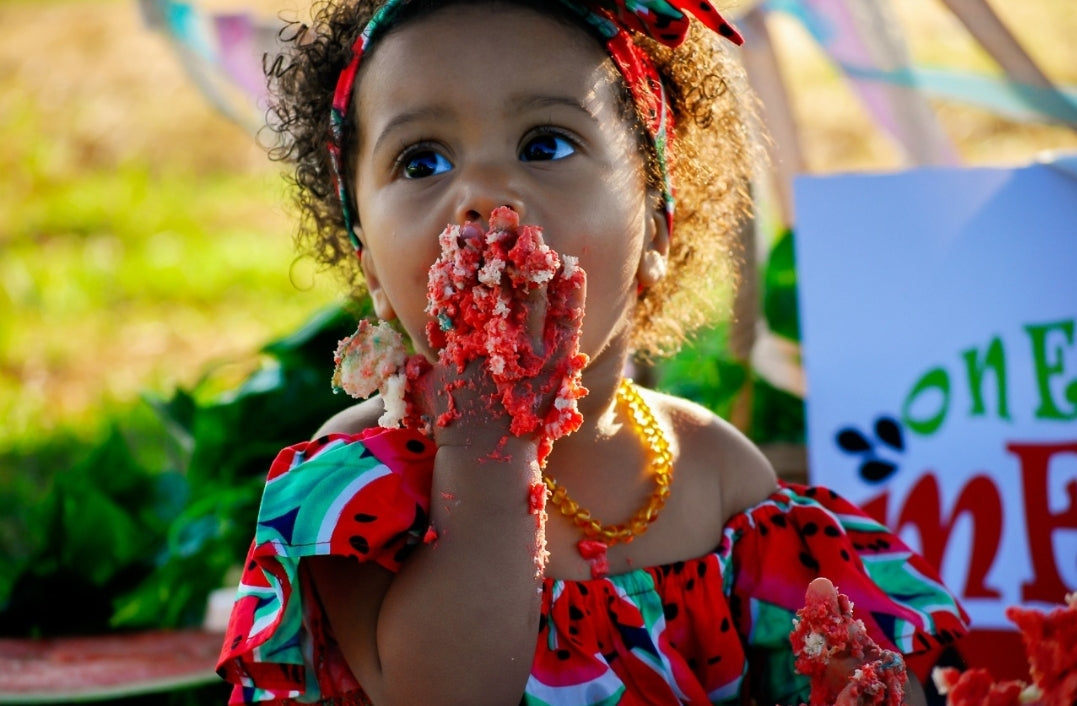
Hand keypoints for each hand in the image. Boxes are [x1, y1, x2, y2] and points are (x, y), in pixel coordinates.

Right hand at [412, 211, 586, 464]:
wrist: (486, 461)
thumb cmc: (451, 429)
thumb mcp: (421, 393)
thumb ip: (407, 366)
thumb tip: (387, 346)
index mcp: (461, 344)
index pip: (459, 294)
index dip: (461, 261)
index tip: (462, 233)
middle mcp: (493, 344)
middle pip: (498, 286)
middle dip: (499, 250)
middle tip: (503, 218)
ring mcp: (526, 354)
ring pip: (532, 298)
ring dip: (534, 264)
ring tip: (537, 234)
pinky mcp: (555, 366)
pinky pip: (566, 323)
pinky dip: (570, 296)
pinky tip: (574, 268)